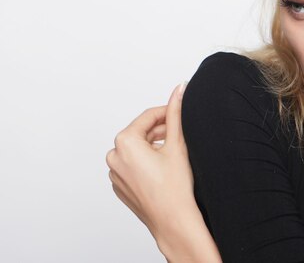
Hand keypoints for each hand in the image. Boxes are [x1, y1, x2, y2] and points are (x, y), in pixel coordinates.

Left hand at [106, 82, 220, 261]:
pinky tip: (165, 170)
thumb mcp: (177, 143)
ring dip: (154, 146)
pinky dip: (147, 162)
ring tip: (175, 154)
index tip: (182, 111)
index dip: (168, 111)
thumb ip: (175, 112)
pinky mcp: (120, 186)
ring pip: (137, 149)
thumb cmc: (175, 187)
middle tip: (182, 134)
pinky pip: (133, 165)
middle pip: (141, 132)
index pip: (148, 116)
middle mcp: (114, 157)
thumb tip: (178, 89)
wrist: (173, 221)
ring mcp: (114, 173)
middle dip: (161, 131)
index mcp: (124, 142)